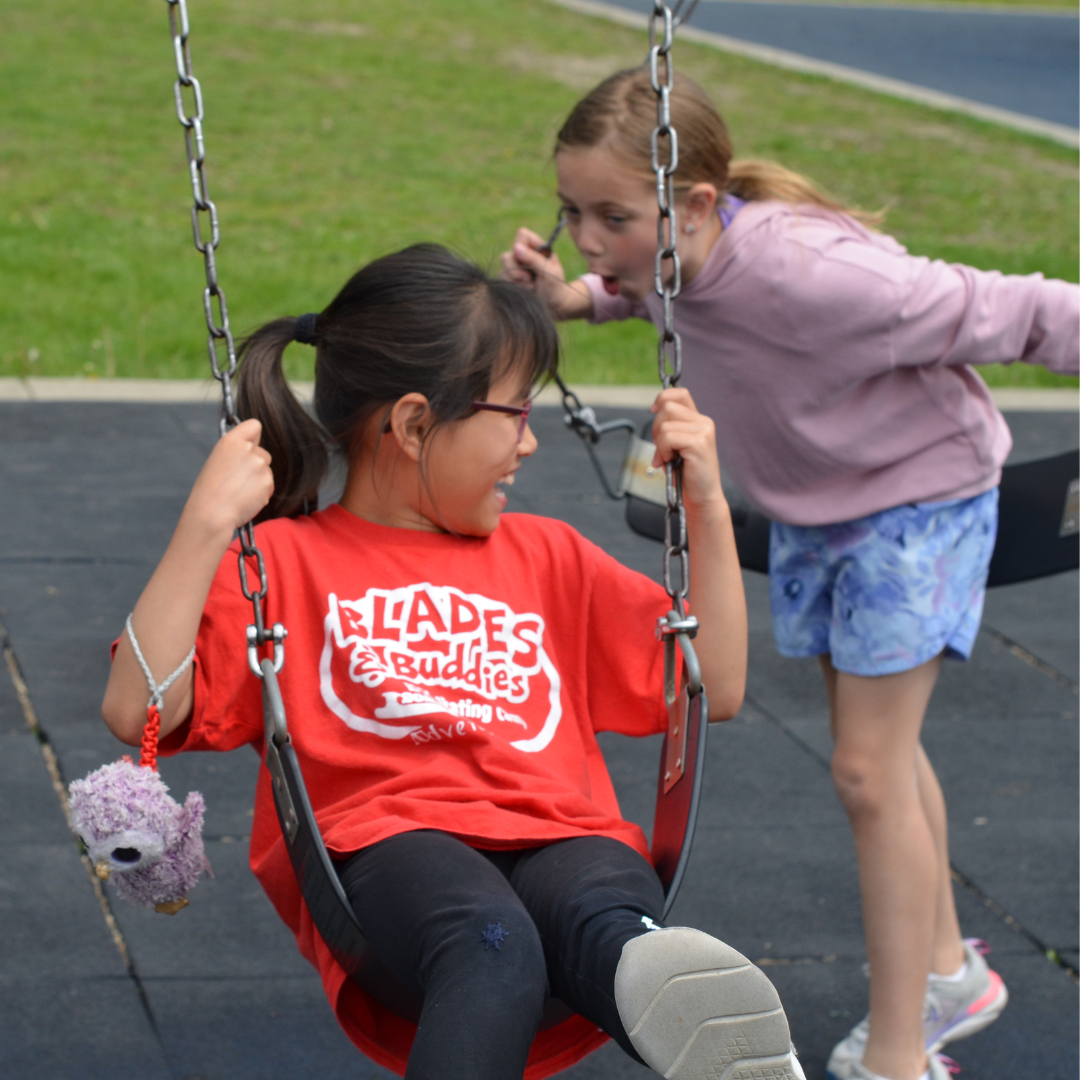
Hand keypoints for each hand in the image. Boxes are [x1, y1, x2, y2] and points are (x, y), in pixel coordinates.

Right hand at [181, 419, 273, 539]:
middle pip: (263, 453)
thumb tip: (254, 448)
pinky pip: (268, 486)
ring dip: (258, 480)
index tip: (249, 445)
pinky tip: (245, 499)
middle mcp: (248, 449)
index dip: (253, 437)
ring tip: (238, 491)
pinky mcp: (268, 481)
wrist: (212, 514)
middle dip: (256, 465)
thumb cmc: (210, 490)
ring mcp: (260, 465)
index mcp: (231, 441)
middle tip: (236, 479)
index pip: (254, 425)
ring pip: (266, 471)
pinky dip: (260, 493)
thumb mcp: (218, 460)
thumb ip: (237, 451)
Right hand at [499, 227, 592, 319]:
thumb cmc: (556, 286)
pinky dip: (514, 288)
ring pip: (504, 271)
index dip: (522, 246)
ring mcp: (514, 268)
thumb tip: (516, 247)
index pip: (522, 235)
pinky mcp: (509, 281)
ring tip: (532, 287)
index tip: (529, 260)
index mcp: (535, 247)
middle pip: (507, 256)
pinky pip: (503, 282)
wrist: (555, 306)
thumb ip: (534, 258)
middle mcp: (522, 255)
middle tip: (531, 279)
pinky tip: (525, 291)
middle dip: (518, 271)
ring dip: (517, 282)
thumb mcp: (549, 271)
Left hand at [650, 388, 725, 516]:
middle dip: (656, 428)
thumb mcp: (676, 445)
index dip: (663, 398)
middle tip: (662, 449)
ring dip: (660, 443)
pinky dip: (663, 450)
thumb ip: (670, 428)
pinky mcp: (699, 443)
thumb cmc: (687, 474)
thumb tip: (655, 410)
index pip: (680, 394)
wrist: (701, 497)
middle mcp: (704, 422)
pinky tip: (670, 461)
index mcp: (698, 420)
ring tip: (668, 458)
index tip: (653, 410)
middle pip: (667, 407)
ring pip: (665, 424)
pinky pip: (668, 437)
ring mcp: (704, 431)